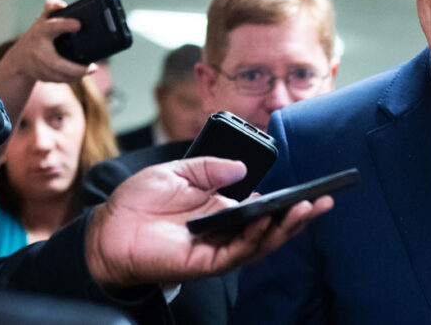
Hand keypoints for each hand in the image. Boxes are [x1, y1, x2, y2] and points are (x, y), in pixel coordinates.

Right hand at [4, 0, 90, 83]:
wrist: (19, 59)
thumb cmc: (36, 36)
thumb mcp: (43, 20)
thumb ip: (52, 8)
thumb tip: (61, 4)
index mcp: (41, 32)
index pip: (51, 27)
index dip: (64, 25)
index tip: (78, 24)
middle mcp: (38, 50)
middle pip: (56, 63)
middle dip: (75, 68)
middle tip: (93, 67)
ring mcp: (39, 66)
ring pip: (58, 76)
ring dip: (76, 75)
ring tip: (91, 70)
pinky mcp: (42, 76)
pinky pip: (59, 80)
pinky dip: (71, 79)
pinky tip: (81, 76)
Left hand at [84, 157, 332, 286]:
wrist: (107, 227)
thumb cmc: (138, 201)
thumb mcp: (179, 171)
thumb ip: (211, 167)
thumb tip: (242, 169)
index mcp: (224, 209)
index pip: (265, 208)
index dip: (289, 201)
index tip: (313, 190)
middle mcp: (226, 231)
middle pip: (272, 228)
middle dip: (300, 217)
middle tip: (323, 202)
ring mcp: (217, 248)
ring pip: (261, 244)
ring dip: (285, 229)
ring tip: (305, 210)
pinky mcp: (204, 263)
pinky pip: (236, 254)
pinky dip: (253, 239)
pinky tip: (265, 221)